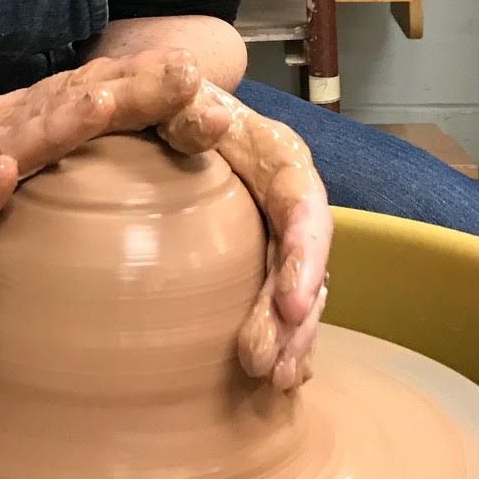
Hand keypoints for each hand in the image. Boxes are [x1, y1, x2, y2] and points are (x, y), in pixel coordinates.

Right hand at [0, 49, 214, 352]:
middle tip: (177, 79)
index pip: (95, 87)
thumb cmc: (18, 232)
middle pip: (63, 104)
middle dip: (123, 89)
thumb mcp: (84, 190)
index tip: (195, 73)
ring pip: (14, 143)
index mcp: (35, 118)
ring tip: (100, 107)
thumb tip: (215, 118)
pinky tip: (6, 173)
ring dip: (56, 125)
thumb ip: (143, 154)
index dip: (145, 78)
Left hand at [158, 83, 330, 391]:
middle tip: (267, 366)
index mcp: (280, 159)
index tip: (291, 307)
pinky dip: (283, 341)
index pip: (303, 207)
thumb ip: (186, 109)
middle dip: (295, 320)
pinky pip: (283, 304)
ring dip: (291, 339)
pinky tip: (273, 381)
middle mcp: (290, 201)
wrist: (171, 108)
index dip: (305, 258)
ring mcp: (279, 234)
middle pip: (308, 263)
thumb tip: (213, 122)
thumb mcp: (174, 97)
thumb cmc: (172, 103)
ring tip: (271, 381)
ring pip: (300, 292)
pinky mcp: (263, 259)